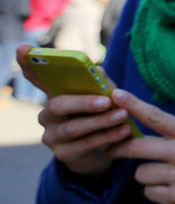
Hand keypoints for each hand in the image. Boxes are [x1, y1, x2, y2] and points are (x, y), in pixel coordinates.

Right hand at [15, 45, 132, 175]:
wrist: (104, 150)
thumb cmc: (102, 114)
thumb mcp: (103, 94)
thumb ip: (100, 82)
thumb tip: (97, 72)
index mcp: (55, 94)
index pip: (37, 78)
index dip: (28, 64)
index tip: (24, 49)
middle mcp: (47, 115)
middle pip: (58, 105)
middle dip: (83, 102)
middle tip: (107, 100)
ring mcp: (52, 136)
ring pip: (73, 128)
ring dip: (100, 121)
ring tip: (122, 115)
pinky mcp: (63, 154)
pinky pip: (85, 145)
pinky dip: (106, 137)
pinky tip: (123, 131)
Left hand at [108, 89, 174, 203]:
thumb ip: (167, 132)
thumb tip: (130, 125)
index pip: (156, 117)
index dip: (134, 105)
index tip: (117, 95)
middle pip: (138, 147)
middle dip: (121, 148)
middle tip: (112, 149)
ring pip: (140, 173)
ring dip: (147, 174)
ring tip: (165, 174)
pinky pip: (148, 191)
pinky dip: (155, 190)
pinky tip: (170, 187)